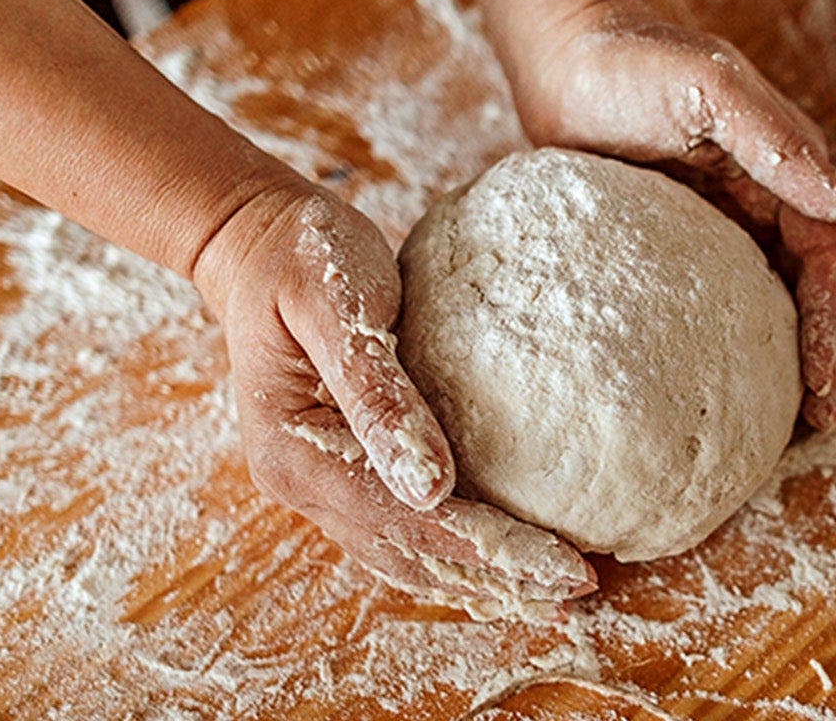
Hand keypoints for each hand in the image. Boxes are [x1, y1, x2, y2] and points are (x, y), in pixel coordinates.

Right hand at [193, 182, 595, 608]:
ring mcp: (316, 482)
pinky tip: (503, 556)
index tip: (564, 566)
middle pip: (412, 555)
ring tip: (552, 591)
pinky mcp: (339, 469)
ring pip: (405, 555)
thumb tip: (429, 488)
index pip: (408, 522)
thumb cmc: (300, 257)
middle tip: (579, 590)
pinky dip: (453, 550)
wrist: (256, 243)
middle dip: (496, 579)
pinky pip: (399, 528)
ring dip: (478, 578)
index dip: (489, 549)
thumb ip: (376, 392)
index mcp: (297, 451)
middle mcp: (302, 483)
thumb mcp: (334, 304)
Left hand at [513, 0, 835, 429]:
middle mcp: (756, 196)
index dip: (828, 324)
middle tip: (812, 423)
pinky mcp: (660, 232)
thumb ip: (782, 146)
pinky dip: (711, 335)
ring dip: (771, 352)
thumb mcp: (714, 94)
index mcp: (781, 166)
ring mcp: (709, 217)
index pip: (822, 259)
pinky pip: (694, 292)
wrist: (562, 49)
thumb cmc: (636, 58)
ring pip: (754, 297)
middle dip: (814, 354)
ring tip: (771, 419)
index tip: (821, 387)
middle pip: (799, 288)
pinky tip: (698, 378)